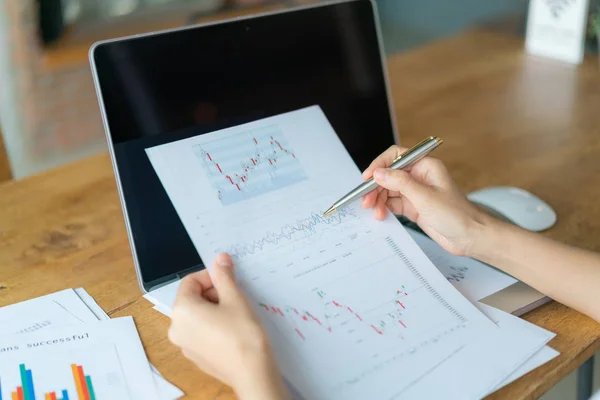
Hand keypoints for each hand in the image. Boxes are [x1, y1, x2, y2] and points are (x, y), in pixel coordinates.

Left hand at [168, 253, 288, 399]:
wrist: (252, 372)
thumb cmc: (243, 334)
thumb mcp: (235, 298)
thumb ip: (224, 276)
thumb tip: (219, 259)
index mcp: (182, 310)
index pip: (190, 281)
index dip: (210, 276)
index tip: (228, 279)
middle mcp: (176, 328)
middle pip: (192, 299)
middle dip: (213, 293)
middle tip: (235, 296)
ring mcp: (185, 345)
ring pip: (197, 316)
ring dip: (214, 309)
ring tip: (236, 313)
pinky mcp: (196, 356)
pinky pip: (201, 332)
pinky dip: (214, 325)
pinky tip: (233, 329)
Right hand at [361, 145, 487, 255]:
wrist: (470, 237)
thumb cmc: (457, 215)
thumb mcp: (425, 197)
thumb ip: (400, 183)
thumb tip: (379, 173)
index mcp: (425, 166)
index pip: (396, 156)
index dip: (380, 165)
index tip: (368, 177)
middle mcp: (419, 177)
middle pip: (389, 175)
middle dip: (376, 186)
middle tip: (366, 199)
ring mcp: (416, 192)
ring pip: (388, 190)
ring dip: (378, 199)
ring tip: (373, 210)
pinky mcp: (414, 207)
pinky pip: (393, 203)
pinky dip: (384, 208)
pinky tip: (381, 214)